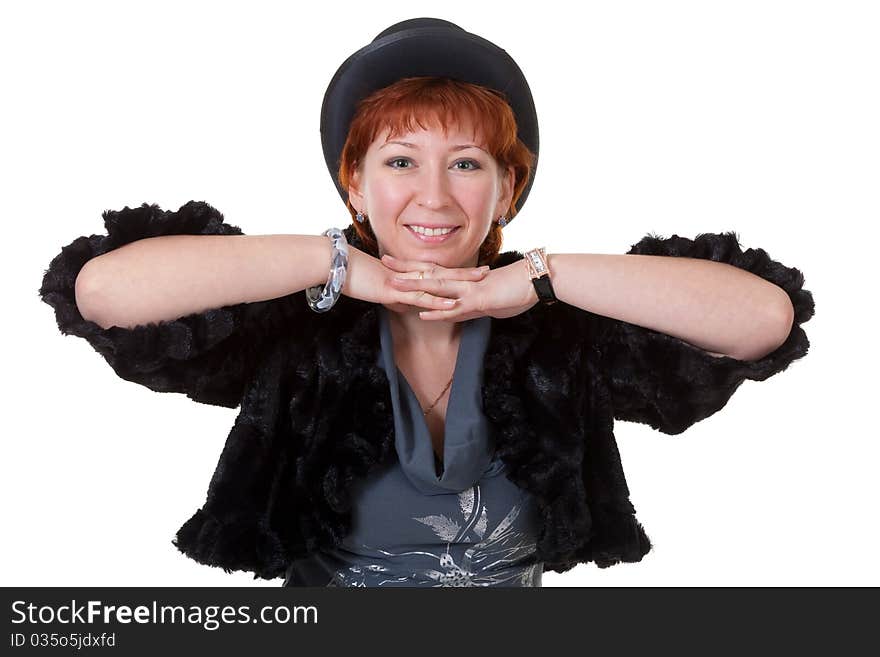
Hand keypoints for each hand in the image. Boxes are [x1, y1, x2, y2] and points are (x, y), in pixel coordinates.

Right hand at [340, 246, 494, 314]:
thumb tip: (404, 307)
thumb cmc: (357, 278)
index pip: (438, 271)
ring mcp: (405, 282)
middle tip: (488, 272)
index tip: (474, 271)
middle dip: (467, 274)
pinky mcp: (396, 291)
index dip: (457, 271)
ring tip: (479, 285)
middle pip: (444, 273)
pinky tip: (451, 306)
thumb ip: (395, 298)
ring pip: (437, 283)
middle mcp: (411, 274)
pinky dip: (437, 302)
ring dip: (459, 285)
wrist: (339, 268)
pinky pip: (421, 298)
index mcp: (408, 273)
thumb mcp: (381, 291)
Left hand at [383, 253, 538, 320]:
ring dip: (414, 286)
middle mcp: (463, 281)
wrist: (535, 281)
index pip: (434, 269)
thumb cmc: (515, 289)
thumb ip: (470, 305)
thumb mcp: (488, 299)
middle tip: (383, 261)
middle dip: (405, 268)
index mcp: (464, 279)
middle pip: (428, 272)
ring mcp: (469, 290)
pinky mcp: (478, 301)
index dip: (414, 265)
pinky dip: (437, 311)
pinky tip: (422, 313)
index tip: (396, 261)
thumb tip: (458, 313)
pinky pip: (454, 308)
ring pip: (436, 286)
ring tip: (393, 285)